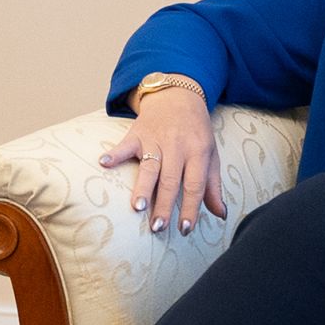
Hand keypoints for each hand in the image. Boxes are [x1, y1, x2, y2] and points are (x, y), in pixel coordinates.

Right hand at [98, 83, 226, 234]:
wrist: (179, 95)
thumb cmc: (196, 131)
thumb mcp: (210, 154)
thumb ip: (213, 185)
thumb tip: (220, 214)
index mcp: (198, 152)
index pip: (195, 185)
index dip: (191, 208)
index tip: (184, 229)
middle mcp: (177, 146)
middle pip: (171, 180)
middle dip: (164, 205)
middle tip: (158, 227)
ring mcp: (156, 139)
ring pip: (150, 167)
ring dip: (143, 187)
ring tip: (137, 207)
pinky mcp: (138, 133)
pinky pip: (125, 144)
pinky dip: (114, 154)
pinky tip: (104, 163)